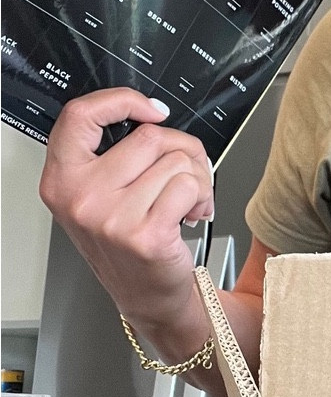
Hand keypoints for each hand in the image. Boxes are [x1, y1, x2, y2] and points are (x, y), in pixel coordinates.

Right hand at [39, 88, 214, 323]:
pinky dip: (202, 195)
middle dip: (181, 149)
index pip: (79, 115)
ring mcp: (111, 217)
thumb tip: (153, 116)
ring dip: (196, 177)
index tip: (150, 109)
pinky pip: (188, 185)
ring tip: (187, 200)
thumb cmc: (128, 241)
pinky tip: (193, 214)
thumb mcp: (101, 195)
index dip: (120, 100)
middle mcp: (80, 197)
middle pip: (148, 136)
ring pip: (176, 160)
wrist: (147, 296)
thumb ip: (113, 154)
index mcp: (62, 180)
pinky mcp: (145, 234)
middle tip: (184, 173)